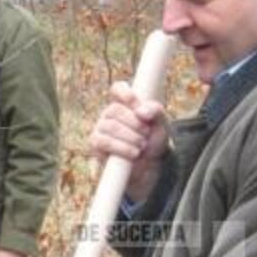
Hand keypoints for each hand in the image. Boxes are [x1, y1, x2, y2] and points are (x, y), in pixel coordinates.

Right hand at [89, 81, 168, 200]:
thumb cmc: (153, 142)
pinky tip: (133, 153)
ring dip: (130, 136)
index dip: (124, 93)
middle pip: (115, 109)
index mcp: (125, 103)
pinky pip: (103, 141)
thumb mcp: (162, 125)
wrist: (149, 167)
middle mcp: (110, 113)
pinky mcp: (95, 144)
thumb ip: (156, 112)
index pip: (118, 89)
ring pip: (110, 125)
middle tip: (147, 134)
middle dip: (134, 123)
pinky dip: (121, 147)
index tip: (135, 102)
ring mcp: (101, 128)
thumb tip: (141, 111)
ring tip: (142, 145)